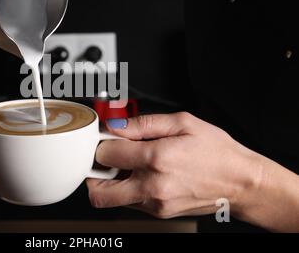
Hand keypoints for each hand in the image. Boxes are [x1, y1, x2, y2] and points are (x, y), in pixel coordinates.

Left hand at [86, 113, 263, 218]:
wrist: (241, 182)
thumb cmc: (216, 151)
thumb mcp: (183, 123)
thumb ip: (143, 123)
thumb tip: (116, 125)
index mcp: (157, 158)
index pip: (106, 154)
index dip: (102, 143)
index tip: (106, 138)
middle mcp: (153, 185)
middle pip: (98, 191)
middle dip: (94, 173)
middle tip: (104, 159)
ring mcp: (155, 203)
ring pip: (112, 200)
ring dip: (109, 182)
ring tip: (125, 166)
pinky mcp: (159, 212)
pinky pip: (130, 203)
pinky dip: (127, 189)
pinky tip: (141, 174)